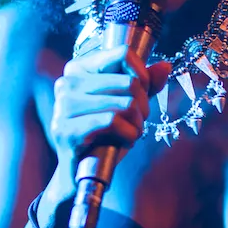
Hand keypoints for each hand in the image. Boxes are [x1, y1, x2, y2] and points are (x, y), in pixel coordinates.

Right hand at [50, 44, 171, 188]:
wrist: (78, 173)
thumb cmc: (104, 135)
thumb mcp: (127, 107)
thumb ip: (144, 85)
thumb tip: (165, 66)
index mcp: (79, 69)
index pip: (123, 54)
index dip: (143, 76)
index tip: (144, 95)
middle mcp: (67, 83)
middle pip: (129, 82)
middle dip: (144, 106)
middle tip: (139, 122)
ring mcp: (63, 107)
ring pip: (124, 104)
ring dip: (138, 124)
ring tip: (132, 133)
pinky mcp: (66, 130)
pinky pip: (112, 122)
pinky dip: (128, 134)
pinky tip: (126, 141)